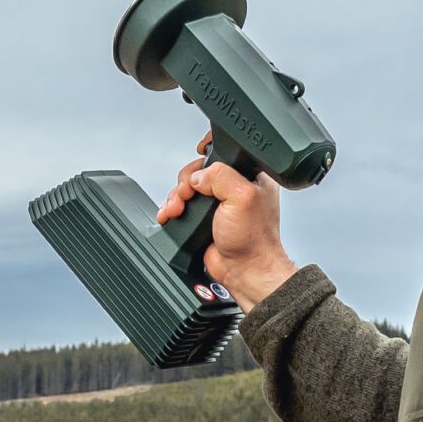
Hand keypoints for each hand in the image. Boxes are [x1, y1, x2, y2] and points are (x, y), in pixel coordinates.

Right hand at [154, 129, 298, 312]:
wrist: (243, 270)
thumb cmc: (253, 239)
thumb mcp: (242, 196)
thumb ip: (219, 176)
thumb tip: (198, 176)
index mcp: (250, 176)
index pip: (225, 151)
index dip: (209, 151)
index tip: (200, 154)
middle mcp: (233, 187)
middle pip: (198, 170)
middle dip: (186, 182)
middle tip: (187, 195)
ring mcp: (217, 203)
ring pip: (186, 188)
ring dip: (176, 197)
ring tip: (177, 209)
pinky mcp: (202, 218)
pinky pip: (181, 206)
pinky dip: (171, 209)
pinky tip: (169, 215)